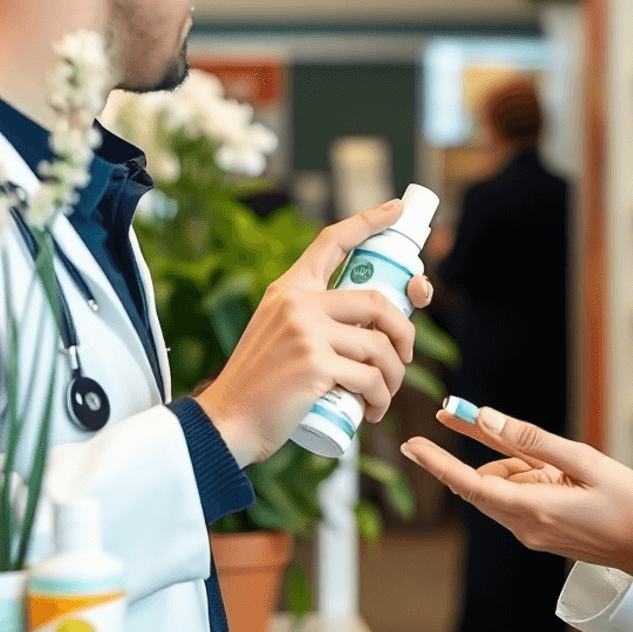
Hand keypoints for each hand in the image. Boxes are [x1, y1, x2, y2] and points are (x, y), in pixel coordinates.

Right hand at [196, 199, 433, 465]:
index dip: (369, 221)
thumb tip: (367, 324)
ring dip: (393, 376)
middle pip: (376, 302)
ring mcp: (306, 332)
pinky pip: (370, 378)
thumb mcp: (277, 332)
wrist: (228, 421)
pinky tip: (373, 411)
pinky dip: (381, 398)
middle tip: (404, 357)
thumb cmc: (261, 385)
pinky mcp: (316, 365)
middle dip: (404, 332)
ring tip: (383, 396)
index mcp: (289, 289)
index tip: (396, 209)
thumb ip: (311, 318)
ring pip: (379, 346)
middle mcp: (297, 302)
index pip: (332, 241)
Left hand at [401, 405, 632, 575]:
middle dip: (488, 450)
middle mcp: (525, 525)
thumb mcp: (585, 461)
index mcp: (533, 509)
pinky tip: (564, 476)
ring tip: (569, 469)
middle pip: (485, 480)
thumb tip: (488, 422)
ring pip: (504, 486)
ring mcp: (532, 532)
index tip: (412, 445)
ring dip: (520, 465)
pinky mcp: (541, 531)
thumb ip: (533, 441)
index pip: (470, 484)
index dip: (438, 463)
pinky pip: (520, 496)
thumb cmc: (628, 505)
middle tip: (471, 414)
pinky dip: (530, 477)